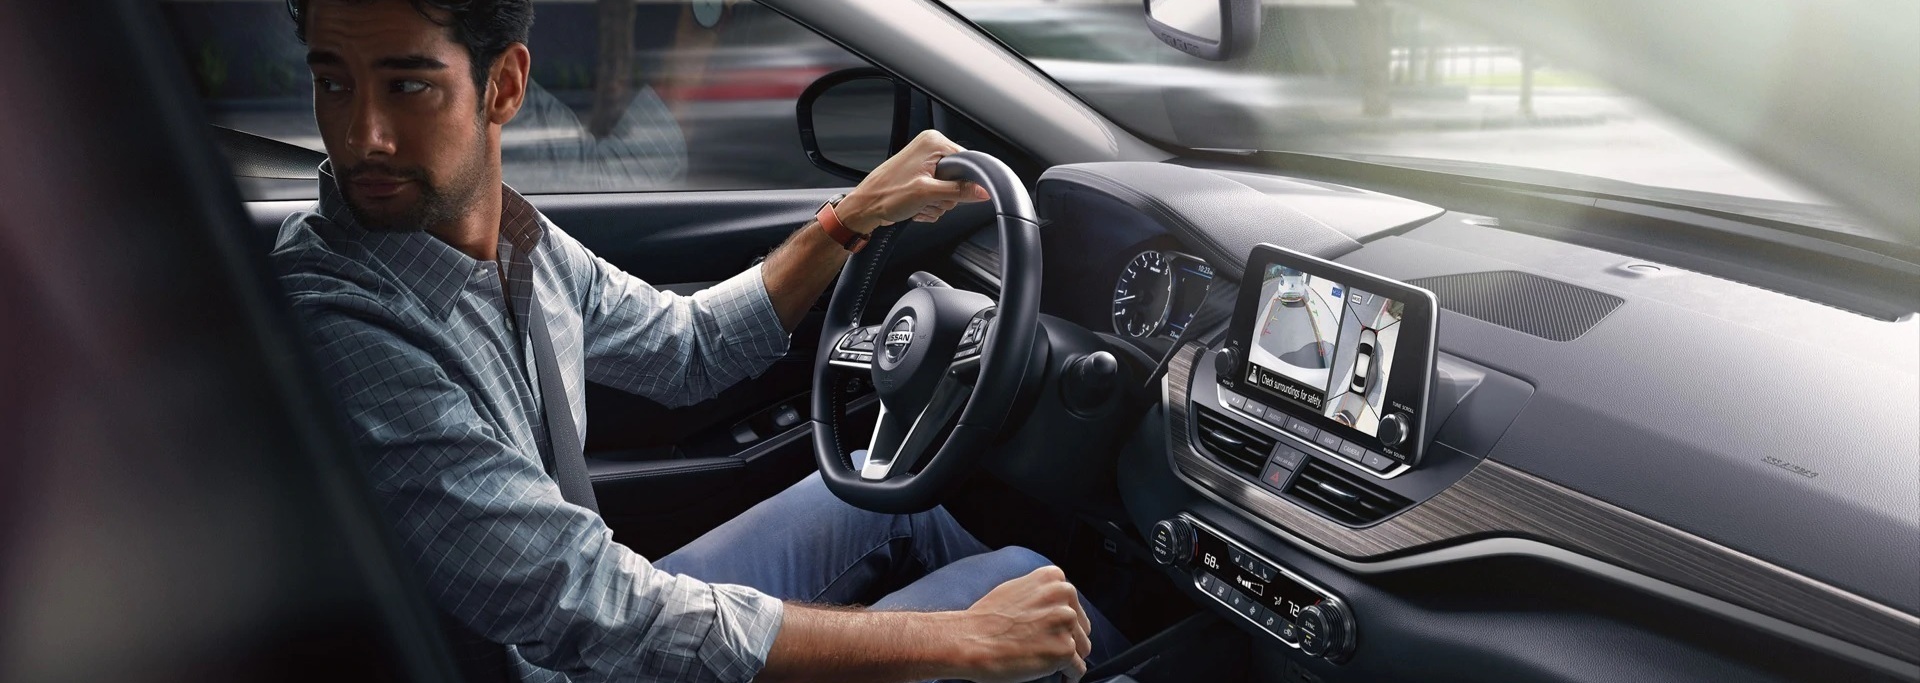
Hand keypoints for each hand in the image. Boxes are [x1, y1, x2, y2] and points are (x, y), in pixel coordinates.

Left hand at [834, 129, 990, 233]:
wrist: (865, 208)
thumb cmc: (886, 195)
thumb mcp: (927, 193)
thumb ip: (958, 191)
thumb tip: (983, 191)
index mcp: (933, 142)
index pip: (967, 161)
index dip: (964, 181)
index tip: (952, 194)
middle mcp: (929, 149)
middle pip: (959, 178)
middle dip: (945, 196)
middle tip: (928, 199)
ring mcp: (924, 164)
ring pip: (949, 190)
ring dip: (936, 204)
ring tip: (919, 203)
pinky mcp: (921, 178)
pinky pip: (939, 195)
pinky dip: (930, 205)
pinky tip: (917, 207)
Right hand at [951, 566, 1094, 682]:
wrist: (970, 640)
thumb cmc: (987, 619)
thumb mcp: (1017, 590)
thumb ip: (1042, 594)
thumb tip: (1061, 607)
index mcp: (1054, 578)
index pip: (1073, 606)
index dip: (1062, 624)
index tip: (1048, 633)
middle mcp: (1064, 595)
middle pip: (1081, 627)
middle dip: (1067, 640)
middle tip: (1043, 648)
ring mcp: (1065, 622)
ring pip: (1083, 648)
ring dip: (1067, 658)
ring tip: (1044, 660)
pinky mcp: (1064, 649)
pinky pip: (1078, 669)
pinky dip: (1068, 675)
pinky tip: (1056, 676)